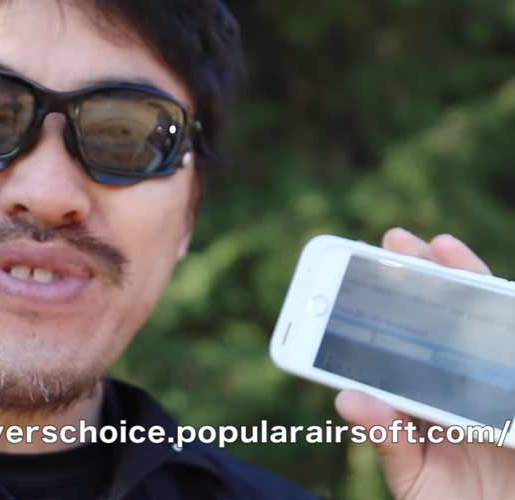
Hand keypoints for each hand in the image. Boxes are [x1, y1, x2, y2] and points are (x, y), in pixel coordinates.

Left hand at [335, 227, 514, 499]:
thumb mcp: (415, 478)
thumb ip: (387, 438)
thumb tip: (348, 398)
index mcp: (419, 396)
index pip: (398, 342)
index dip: (380, 307)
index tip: (354, 270)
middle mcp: (456, 379)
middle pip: (439, 319)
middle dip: (419, 276)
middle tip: (396, 241)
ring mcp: (494, 378)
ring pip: (480, 320)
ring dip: (464, 280)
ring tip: (441, 247)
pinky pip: (514, 336)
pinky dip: (508, 309)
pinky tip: (501, 293)